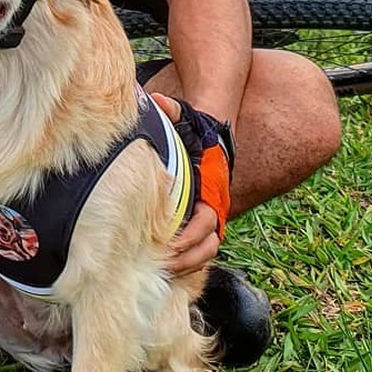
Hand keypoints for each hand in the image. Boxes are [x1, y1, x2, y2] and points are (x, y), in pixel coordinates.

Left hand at [149, 91, 221, 276]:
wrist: (208, 135)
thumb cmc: (194, 130)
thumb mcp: (185, 118)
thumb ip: (172, 111)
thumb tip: (157, 101)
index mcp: (212, 189)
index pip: (207, 221)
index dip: (191, 235)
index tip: (170, 242)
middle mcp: (214, 207)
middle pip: (208, 245)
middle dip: (188, 258)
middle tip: (163, 264)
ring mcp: (209, 218)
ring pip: (205, 251)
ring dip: (188, 264)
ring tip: (163, 270)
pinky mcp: (200, 224)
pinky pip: (198, 249)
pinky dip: (186, 261)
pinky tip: (165, 266)